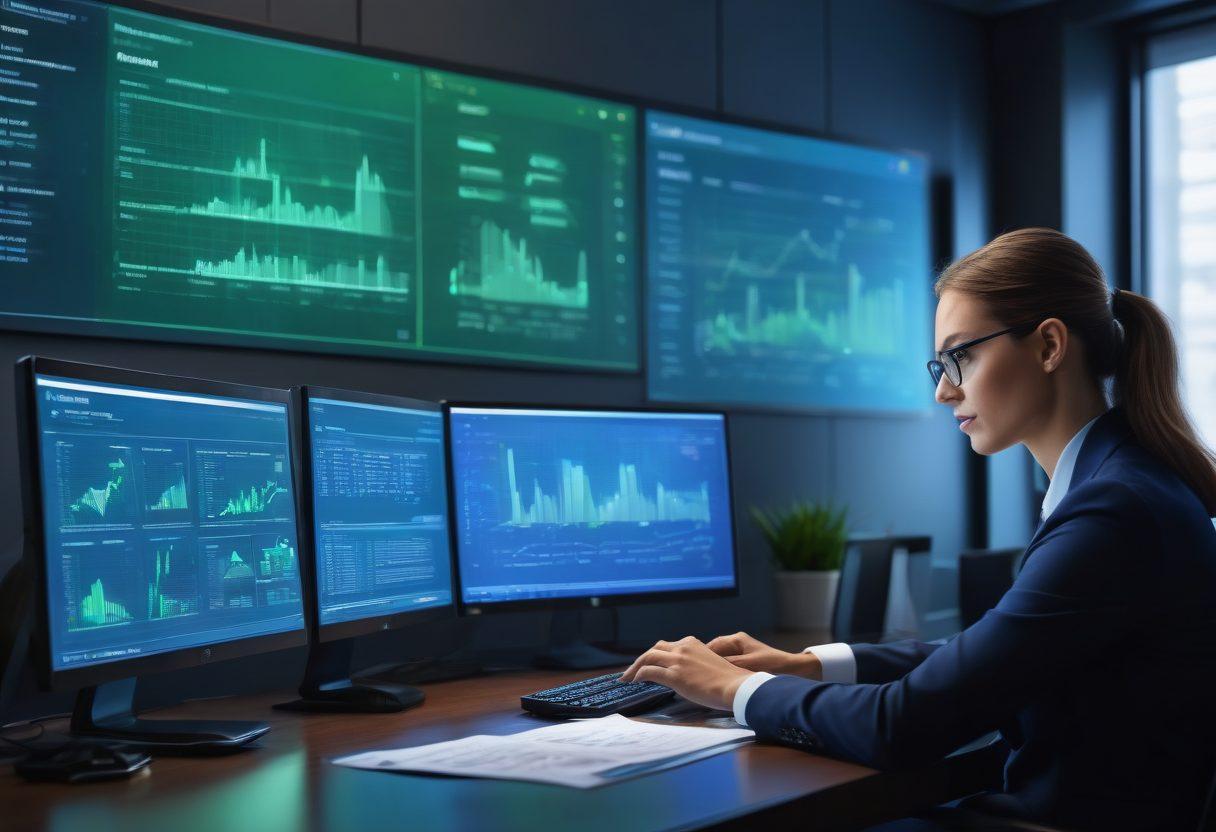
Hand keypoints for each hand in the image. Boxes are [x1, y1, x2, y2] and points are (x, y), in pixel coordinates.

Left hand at [619, 636, 754, 711]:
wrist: (736, 686)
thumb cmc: (728, 680)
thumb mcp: (710, 664)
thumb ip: (696, 664)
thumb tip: (687, 675)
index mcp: (692, 643)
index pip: (667, 646)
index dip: (655, 654)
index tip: (649, 663)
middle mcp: (683, 647)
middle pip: (655, 649)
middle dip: (642, 659)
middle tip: (633, 670)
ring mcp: (678, 660)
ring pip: (648, 657)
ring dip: (635, 667)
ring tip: (627, 677)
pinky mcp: (675, 675)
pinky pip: (649, 672)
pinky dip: (639, 675)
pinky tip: (635, 682)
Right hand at [706, 631, 821, 679]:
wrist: (796, 670)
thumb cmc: (774, 666)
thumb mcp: (748, 666)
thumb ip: (728, 665)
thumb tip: (708, 668)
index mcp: (735, 640)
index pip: (709, 648)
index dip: (698, 658)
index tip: (690, 669)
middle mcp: (736, 643)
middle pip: (711, 653)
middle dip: (703, 664)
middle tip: (695, 677)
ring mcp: (741, 652)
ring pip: (718, 660)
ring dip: (712, 670)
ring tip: (705, 682)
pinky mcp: (746, 661)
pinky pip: (727, 666)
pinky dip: (721, 673)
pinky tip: (719, 684)